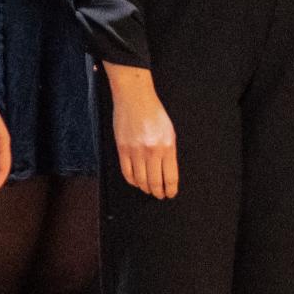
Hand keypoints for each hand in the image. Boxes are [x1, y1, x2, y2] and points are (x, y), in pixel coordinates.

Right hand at [105, 64, 178, 198]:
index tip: (170, 194)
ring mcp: (135, 151)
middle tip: (159, 195)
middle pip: (155, 182)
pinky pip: (127, 172)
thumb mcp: (169, 132)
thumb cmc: (154, 112)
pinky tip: (136, 182)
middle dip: (158, 192)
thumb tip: (167, 172)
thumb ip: (169, 152)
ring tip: (148, 190)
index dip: (170, 189)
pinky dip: (132, 180)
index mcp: (168, 146)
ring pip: (140, 180)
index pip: (170, 177)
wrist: (135, 98)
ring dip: (145, 188)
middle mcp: (152, 151)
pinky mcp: (122, 149)